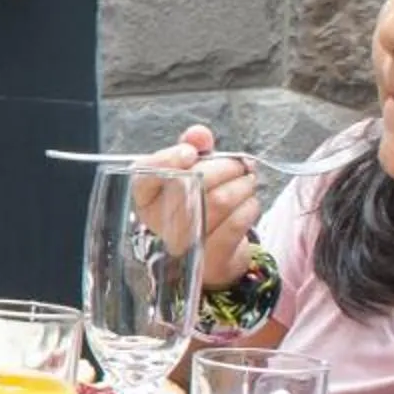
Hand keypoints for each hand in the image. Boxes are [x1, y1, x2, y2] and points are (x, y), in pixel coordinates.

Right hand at [142, 124, 263, 287]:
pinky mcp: (210, 258)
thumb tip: (198, 134)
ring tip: (248, 181)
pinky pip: (235, 224)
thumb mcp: (191, 172)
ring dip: (242, 185)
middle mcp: (160, 223)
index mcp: (147, 198)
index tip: (189, 152)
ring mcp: (184, 244)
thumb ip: (192, 147)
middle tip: (240, 164)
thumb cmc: (198, 204)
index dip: (166, 161)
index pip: (144, 176)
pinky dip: (249, 207)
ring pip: (218, 202)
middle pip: (191, 185)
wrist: (213, 250)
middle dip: (224, 167)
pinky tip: (249, 202)